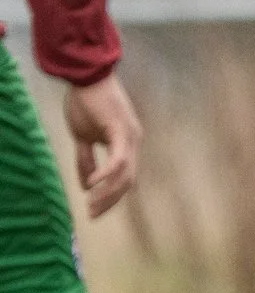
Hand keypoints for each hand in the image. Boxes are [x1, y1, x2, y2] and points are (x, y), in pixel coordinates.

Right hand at [63, 71, 141, 216]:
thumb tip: (87, 185)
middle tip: (92, 214)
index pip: (125, 178)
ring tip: (91, 204)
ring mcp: (130, 136)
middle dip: (110, 201)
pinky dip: (107, 173)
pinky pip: (118, 157)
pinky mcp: (120, 129)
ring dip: (108, 192)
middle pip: (128, 181)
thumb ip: (86, 159)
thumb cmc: (87, 104)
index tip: (95, 211)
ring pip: (125, 173)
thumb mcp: (83, 137)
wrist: (88, 78)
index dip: (112, 197)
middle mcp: (134, 141)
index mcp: (127, 144)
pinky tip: (94, 183)